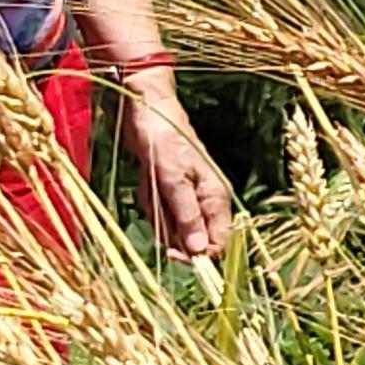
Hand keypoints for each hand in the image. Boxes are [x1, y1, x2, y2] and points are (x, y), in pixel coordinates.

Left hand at [119, 78, 234, 267]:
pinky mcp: (169, 192)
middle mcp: (205, 200)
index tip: (174, 255)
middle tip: (158, 206)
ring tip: (152, 185)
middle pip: (194, 238)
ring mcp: (186, 197)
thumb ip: (186, 215)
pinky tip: (147, 183)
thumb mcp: (173, 179)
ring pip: (173, 226)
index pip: (218, 241)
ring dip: (158, 213)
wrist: (145, 109)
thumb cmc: (163, 139)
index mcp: (215, 197)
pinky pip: (160, 212)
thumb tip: (198, 251)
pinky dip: (150, 202)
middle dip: (171, 230)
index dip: (199, 254)